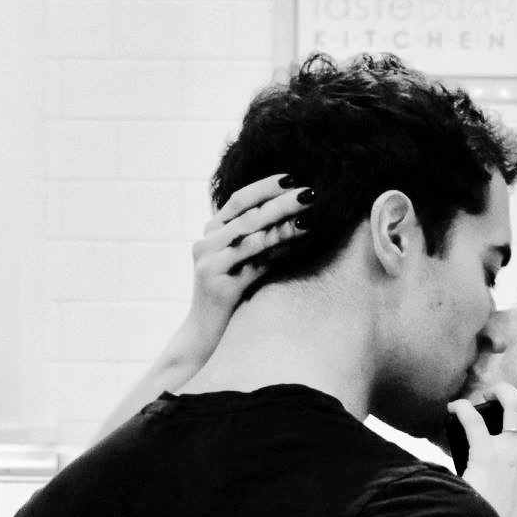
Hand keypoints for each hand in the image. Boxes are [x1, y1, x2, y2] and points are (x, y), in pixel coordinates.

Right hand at [180, 173, 310, 359]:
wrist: (206, 338)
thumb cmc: (234, 299)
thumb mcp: (245, 263)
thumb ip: (261, 241)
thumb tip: (302, 218)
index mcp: (211, 234)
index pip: (238, 200)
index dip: (265, 187)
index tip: (294, 177)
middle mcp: (206, 244)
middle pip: (248, 215)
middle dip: (281, 202)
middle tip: (309, 192)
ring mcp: (209, 264)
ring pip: (252, 237)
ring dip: (284, 225)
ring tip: (311, 216)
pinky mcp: (218, 285)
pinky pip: (254, 265)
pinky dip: (279, 254)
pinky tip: (300, 247)